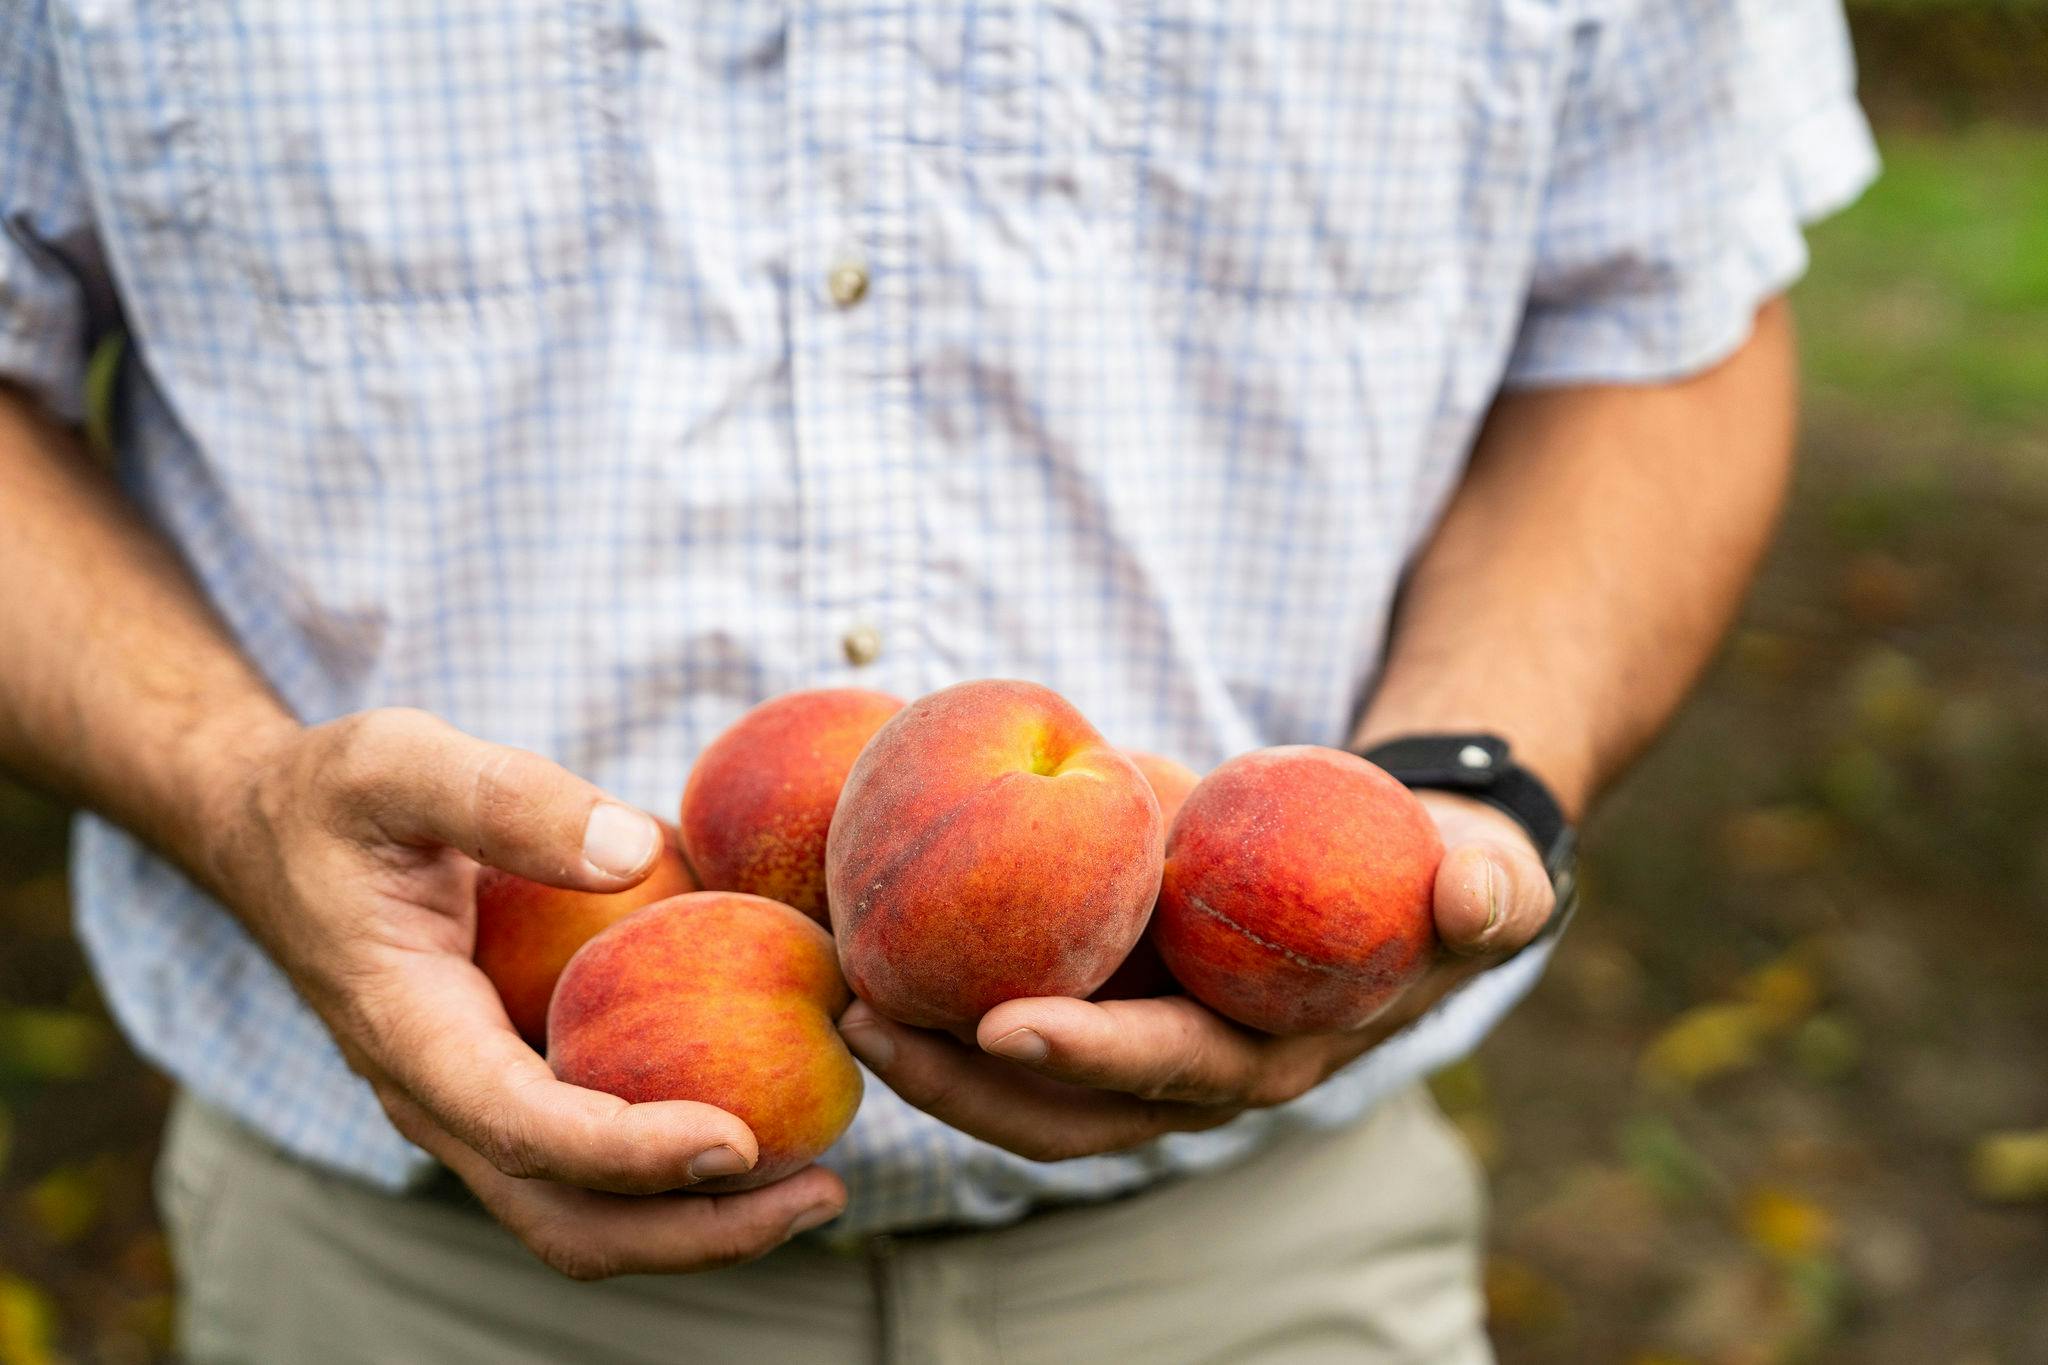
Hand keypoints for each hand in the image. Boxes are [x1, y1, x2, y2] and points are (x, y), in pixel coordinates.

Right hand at [201, 707, 845, 1278]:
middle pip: (568, 1219)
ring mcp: (476, 1100)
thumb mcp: (399, 761)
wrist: (272, 834)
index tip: (736, 1139)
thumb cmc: (336, 796)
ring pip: (586, 1211)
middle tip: (823, 1196)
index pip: (525, 1131)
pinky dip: (679, 1164)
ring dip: (700, 1219)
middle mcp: (442, 1095)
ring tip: (820, 1187)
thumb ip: (507, 798)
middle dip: (694, 1231)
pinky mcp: (509, 1080)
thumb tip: (635, 850)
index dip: (631, 1152)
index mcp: (409, 1031)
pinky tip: (775, 1118)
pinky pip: (595, 1155)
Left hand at [836, 791, 1555, 1160]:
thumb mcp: (1480, 875)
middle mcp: (1191, 1068)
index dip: (1097, 1056)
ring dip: (928, 1050)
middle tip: (870, 1021)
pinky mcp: (1105, 994)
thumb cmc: (1436, 874)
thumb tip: (1476, 894)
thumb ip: (1487, 889)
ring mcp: (1137, 1039)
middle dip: (963, 1080)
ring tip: (841, 992)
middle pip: (1064, 1107)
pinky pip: (1010, 1008)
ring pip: (1016, 1080)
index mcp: (1276, 1052)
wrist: (1397, 870)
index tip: (1008, 1023)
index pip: (1176, 1072)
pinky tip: (865, 940)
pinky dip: (938, 990)